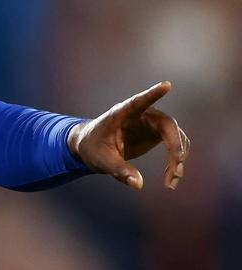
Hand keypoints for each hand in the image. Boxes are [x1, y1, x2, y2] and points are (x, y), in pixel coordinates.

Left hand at [66, 81, 189, 190]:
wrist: (91, 147)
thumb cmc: (92, 148)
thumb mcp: (101, 161)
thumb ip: (118, 170)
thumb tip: (138, 184)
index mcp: (122, 113)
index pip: (138, 101)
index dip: (152, 94)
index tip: (166, 85)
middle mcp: (141, 114)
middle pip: (167, 124)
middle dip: (175, 147)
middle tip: (176, 167)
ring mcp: (151, 123)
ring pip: (176, 136)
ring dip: (178, 158)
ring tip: (171, 182)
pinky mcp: (157, 133)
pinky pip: (175, 145)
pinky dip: (176, 162)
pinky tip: (169, 178)